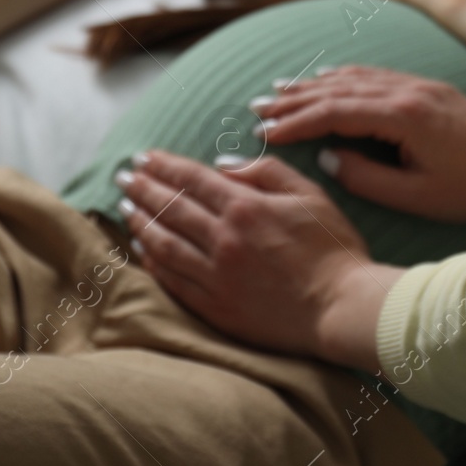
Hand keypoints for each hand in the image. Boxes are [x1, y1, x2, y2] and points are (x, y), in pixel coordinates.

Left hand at [120, 150, 401, 371]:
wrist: (341, 308)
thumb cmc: (334, 249)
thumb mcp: (310, 195)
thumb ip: (267, 173)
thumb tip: (225, 166)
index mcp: (247, 207)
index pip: (193, 179)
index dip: (165, 166)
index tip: (145, 157)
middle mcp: (224, 239)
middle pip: (171, 208)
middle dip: (143, 189)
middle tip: (124, 177)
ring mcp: (216, 276)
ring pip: (164, 244)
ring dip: (140, 222)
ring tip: (125, 208)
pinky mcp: (216, 307)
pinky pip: (173, 281)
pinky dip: (153, 261)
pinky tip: (143, 248)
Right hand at [254, 66, 465, 220]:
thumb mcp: (415, 196)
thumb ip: (366, 178)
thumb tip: (330, 156)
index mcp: (403, 117)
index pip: (335, 113)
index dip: (296, 122)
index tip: (265, 131)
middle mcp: (407, 92)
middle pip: (339, 89)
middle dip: (295, 99)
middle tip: (257, 107)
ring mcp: (418, 85)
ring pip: (355, 78)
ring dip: (314, 84)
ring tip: (280, 91)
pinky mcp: (427, 88)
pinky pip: (375, 76)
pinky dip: (344, 77)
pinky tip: (326, 79)